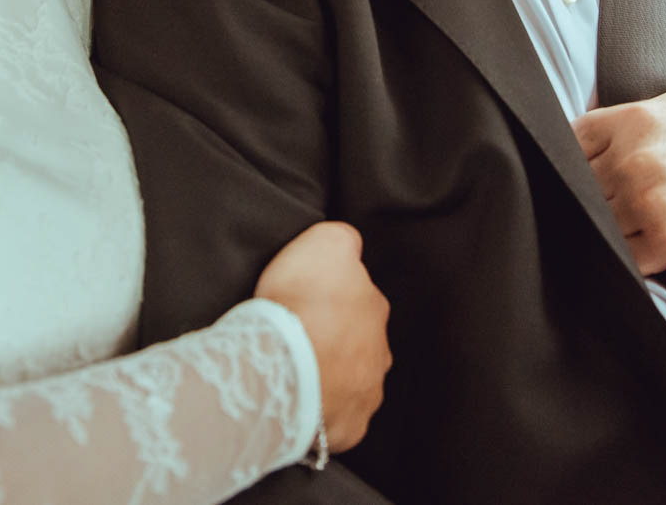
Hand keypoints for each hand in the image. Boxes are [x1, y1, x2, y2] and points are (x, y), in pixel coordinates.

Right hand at [254, 220, 390, 451]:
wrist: (285, 363)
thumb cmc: (301, 302)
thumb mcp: (324, 242)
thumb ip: (343, 239)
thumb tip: (349, 244)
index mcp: (375, 307)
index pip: (359, 297)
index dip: (331, 296)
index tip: (307, 300)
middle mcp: (380, 352)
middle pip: (359, 341)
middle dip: (336, 339)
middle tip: (301, 336)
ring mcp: (367, 392)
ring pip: (352, 381)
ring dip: (331, 375)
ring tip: (298, 370)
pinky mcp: (349, 426)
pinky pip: (337, 417)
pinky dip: (322, 410)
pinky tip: (300, 399)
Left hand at [571, 81, 665, 277]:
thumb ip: (633, 108)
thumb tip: (583, 114)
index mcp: (637, 120)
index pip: (572, 140)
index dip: (575, 159)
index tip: (585, 171)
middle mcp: (640, 158)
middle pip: (582, 184)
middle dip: (596, 195)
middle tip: (613, 202)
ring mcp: (651, 201)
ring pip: (599, 220)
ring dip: (612, 226)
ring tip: (634, 224)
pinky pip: (623, 254)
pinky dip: (629, 255)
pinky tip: (646, 247)